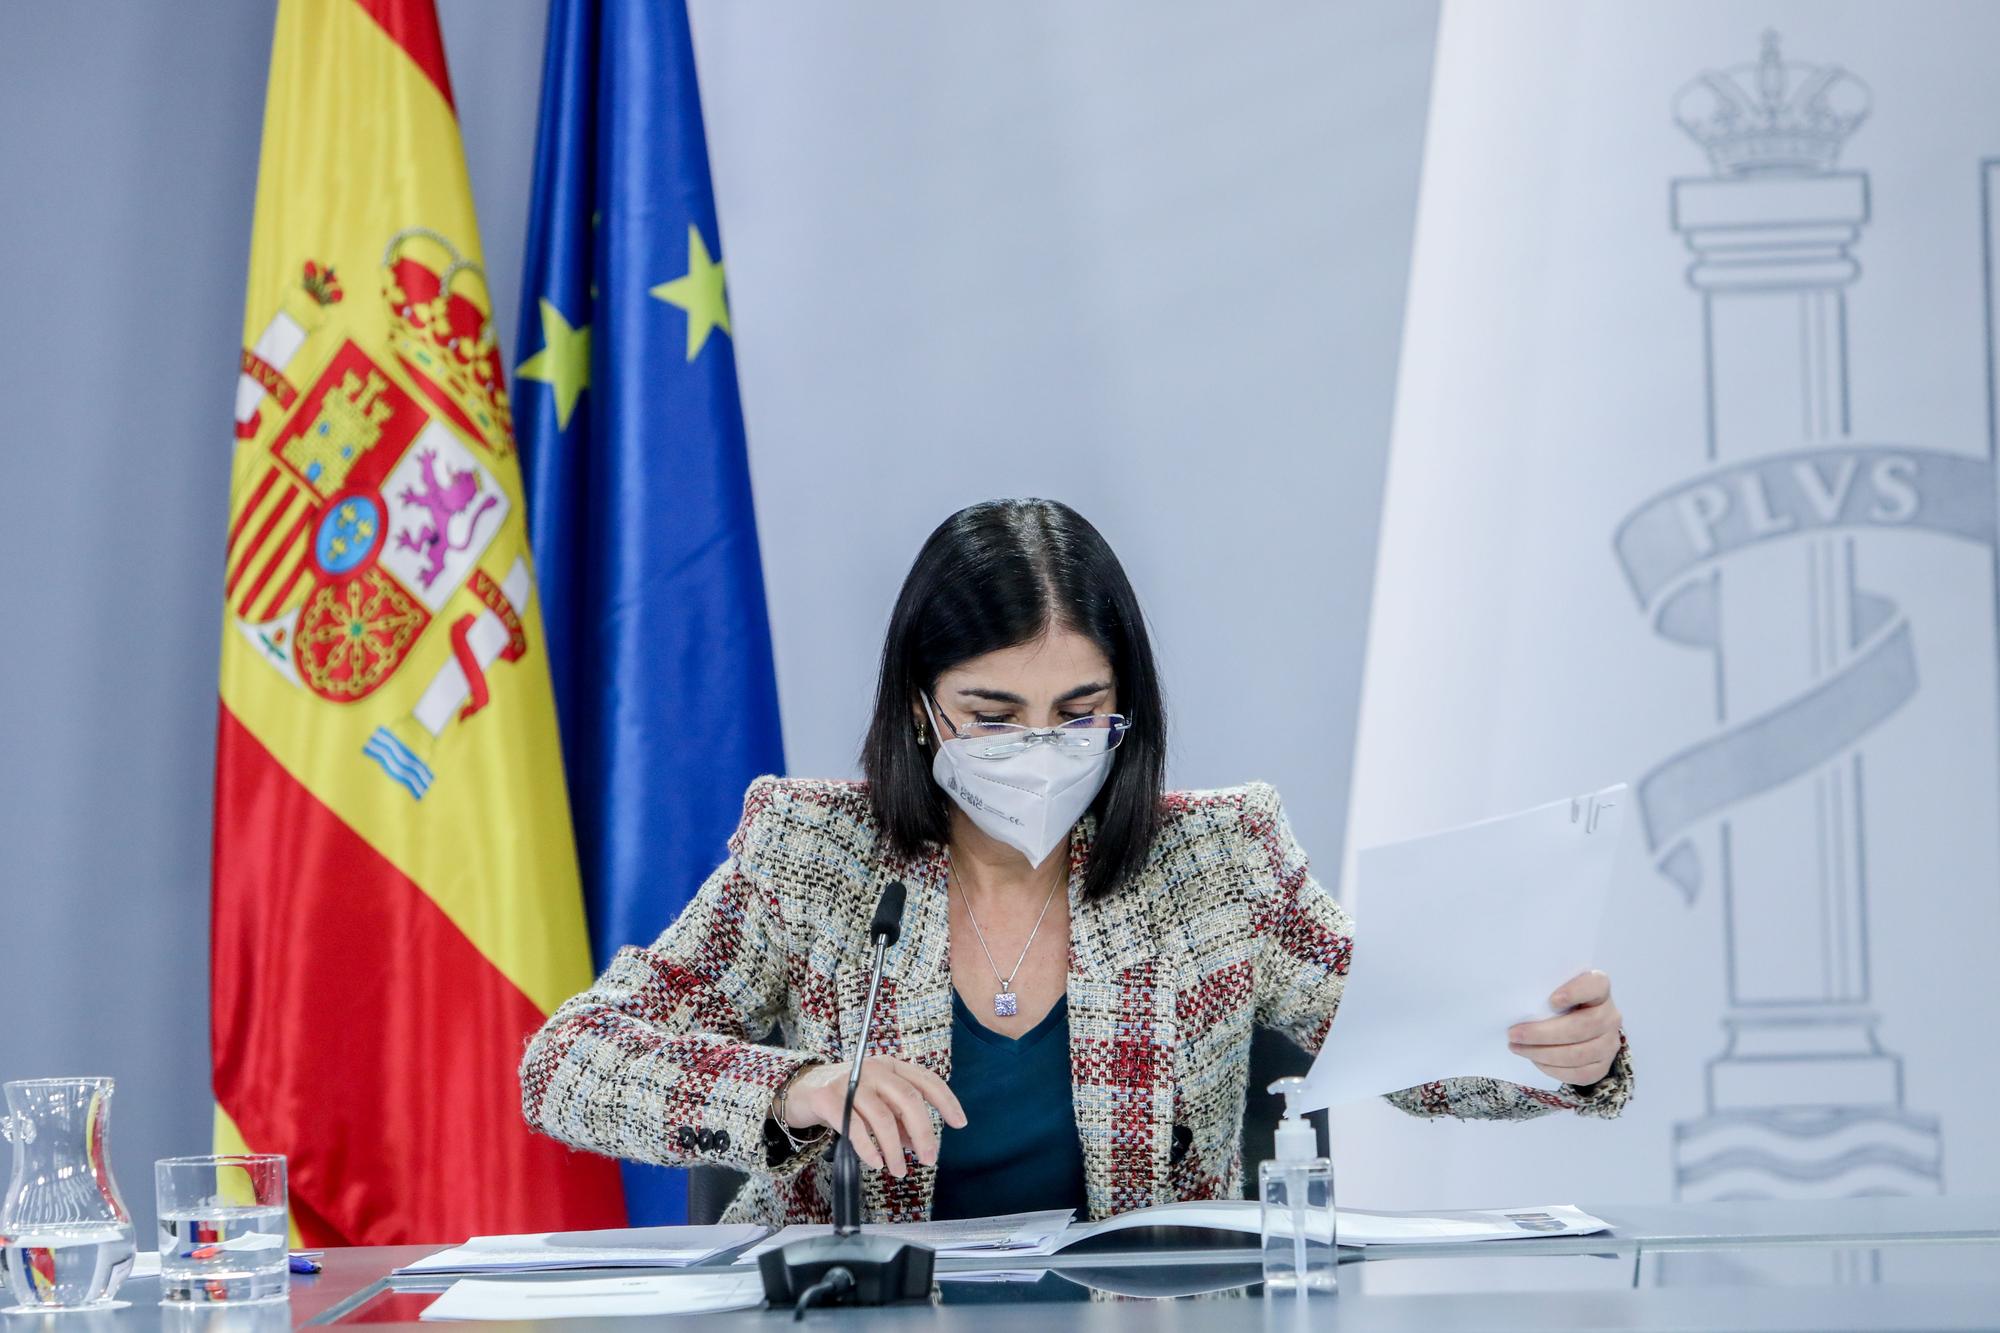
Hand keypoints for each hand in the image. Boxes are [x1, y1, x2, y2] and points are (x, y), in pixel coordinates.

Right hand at [779, 1057, 966, 1177]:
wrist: (801, 1089)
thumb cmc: (846, 1097)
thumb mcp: (877, 1104)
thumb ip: (899, 1120)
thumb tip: (919, 1143)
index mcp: (891, 1066)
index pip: (926, 1080)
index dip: (946, 1101)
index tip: (960, 1123)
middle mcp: (874, 1069)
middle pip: (908, 1099)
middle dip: (923, 1133)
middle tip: (929, 1159)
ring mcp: (851, 1082)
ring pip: (883, 1118)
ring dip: (895, 1149)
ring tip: (898, 1170)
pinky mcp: (829, 1098)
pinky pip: (855, 1128)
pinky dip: (869, 1149)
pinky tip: (876, 1162)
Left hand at [1507, 970, 1621, 1085]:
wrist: (1579, 1027)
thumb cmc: (1560, 1003)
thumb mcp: (1555, 989)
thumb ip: (1544, 990)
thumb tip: (1515, 1004)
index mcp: (1599, 988)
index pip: (1596, 985)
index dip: (1576, 992)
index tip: (1552, 1000)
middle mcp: (1611, 1015)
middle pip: (1583, 1026)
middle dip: (1543, 1033)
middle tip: (1514, 1034)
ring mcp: (1610, 1042)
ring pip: (1580, 1054)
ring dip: (1543, 1053)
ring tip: (1517, 1048)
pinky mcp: (1603, 1065)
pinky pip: (1580, 1073)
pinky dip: (1554, 1069)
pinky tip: (1536, 1060)